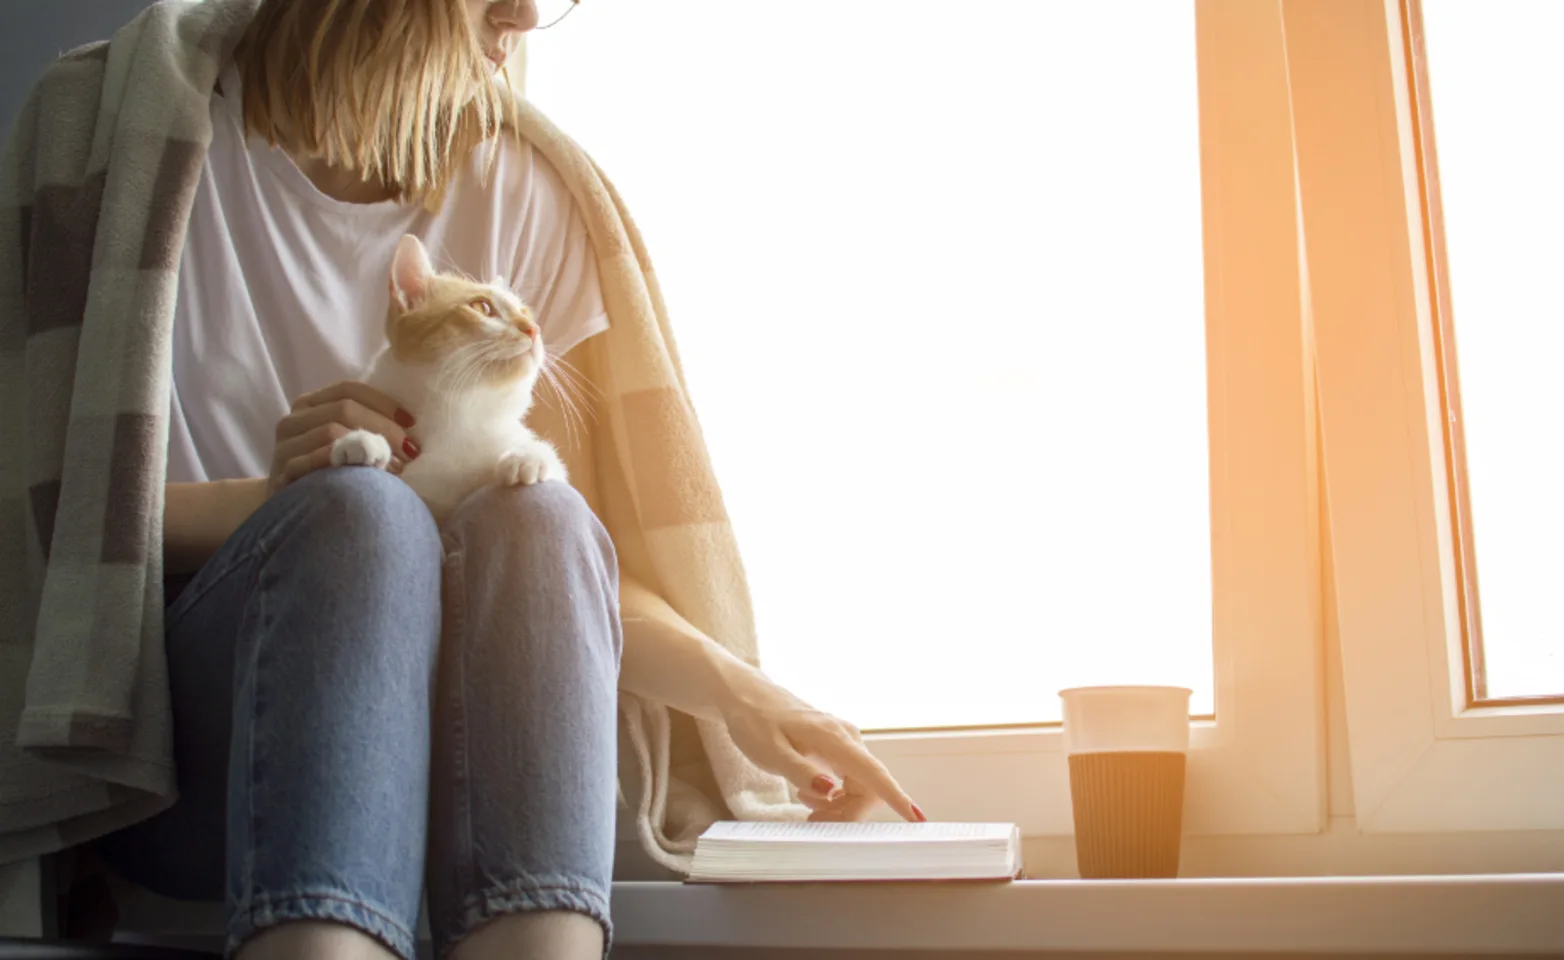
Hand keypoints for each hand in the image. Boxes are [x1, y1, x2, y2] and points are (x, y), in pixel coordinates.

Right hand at [269, 381, 416, 495]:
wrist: (292, 510)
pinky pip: (314, 461)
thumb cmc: (331, 474)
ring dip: (368, 449)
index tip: (410, 422)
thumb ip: (367, 426)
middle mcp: (293, 420)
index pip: (349, 389)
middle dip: (382, 428)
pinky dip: (344, 466)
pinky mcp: (282, 473)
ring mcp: (284, 446)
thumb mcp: (347, 443)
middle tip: (409, 451)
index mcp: (311, 405)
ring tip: (394, 469)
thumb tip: (411, 425)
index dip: (383, 402)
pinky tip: (366, 478)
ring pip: (330, 433)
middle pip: (343, 408)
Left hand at [718, 665, 925, 822]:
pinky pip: (848, 777)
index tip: (916, 818)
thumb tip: (831, 791)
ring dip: (840, 806)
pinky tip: (809, 794)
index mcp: (833, 738)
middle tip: (815, 821)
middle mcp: (846, 737)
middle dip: (849, 812)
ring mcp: (843, 740)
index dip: (896, 797)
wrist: (746, 696)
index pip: (873, 773)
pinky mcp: (836, 744)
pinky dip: (834, 794)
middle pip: (868, 786)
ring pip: (859, 784)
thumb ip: (801, 772)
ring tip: (807, 808)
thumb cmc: (755, 722)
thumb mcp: (770, 753)